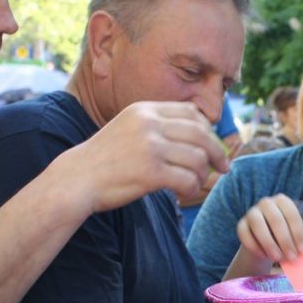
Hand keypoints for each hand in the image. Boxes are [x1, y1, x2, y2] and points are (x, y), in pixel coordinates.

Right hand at [66, 101, 229, 212]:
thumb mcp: (128, 129)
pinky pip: (187, 179)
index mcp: (145, 110)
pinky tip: (184, 192)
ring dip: (203, 174)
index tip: (213, 146)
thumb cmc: (104, 159)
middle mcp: (149, 124)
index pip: (190, 113)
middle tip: (224, 168)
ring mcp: (150, 147)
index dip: (208, 130)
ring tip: (196, 183)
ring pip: (197, 158)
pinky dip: (191, 187)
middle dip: (218, 153)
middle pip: (201, 134)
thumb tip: (194, 135)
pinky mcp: (150, 172)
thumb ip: (155, 127)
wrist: (77, 178)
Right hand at [235, 194, 302, 263]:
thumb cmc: (282, 237)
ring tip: (278, 258)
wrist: (263, 242)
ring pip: (258, 224)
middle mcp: (266, 203)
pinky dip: (254, 247)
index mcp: (283, 201)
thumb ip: (296, 242)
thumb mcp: (292, 236)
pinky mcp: (241, 224)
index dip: (298, 233)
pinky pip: (245, 234)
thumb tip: (302, 252)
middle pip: (275, 219)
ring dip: (269, 243)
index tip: (302, 250)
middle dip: (285, 240)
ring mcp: (252, 212)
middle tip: (291, 257)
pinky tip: (264, 256)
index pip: (291, 215)